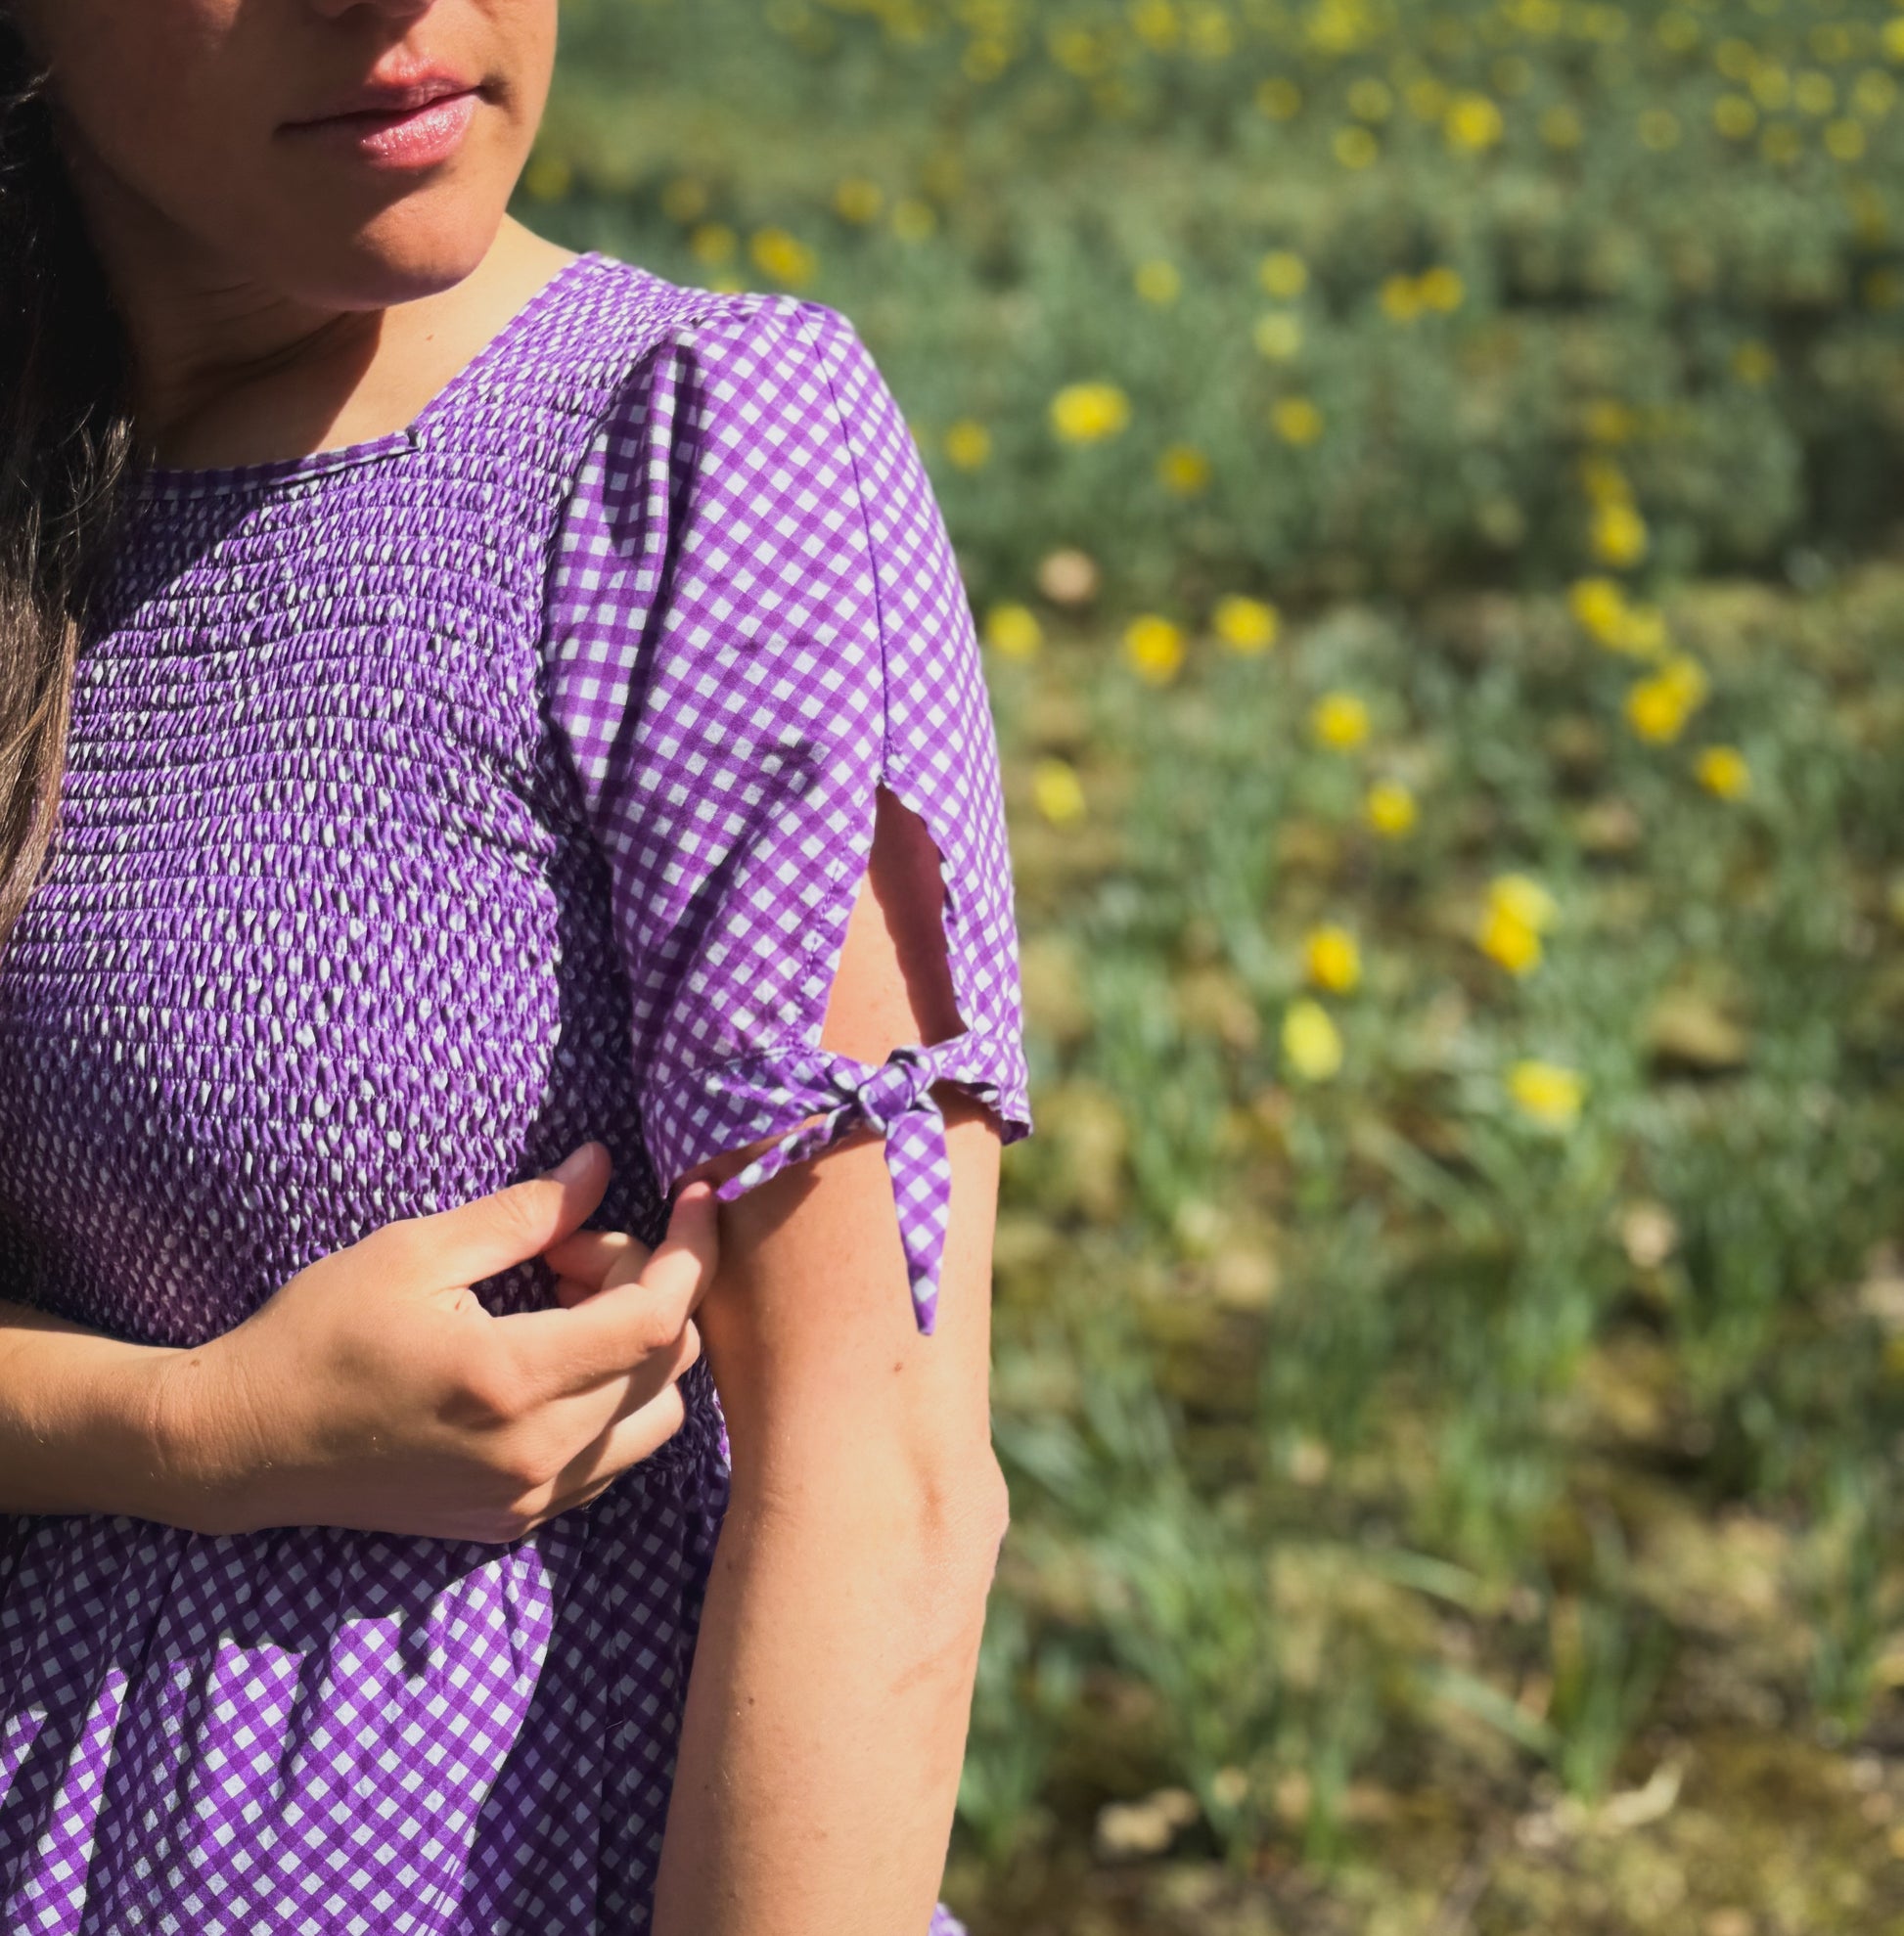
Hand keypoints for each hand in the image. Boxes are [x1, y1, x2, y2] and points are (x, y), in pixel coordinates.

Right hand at [154, 1144, 718, 1542]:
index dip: (692, 1250)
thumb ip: (524, 1212)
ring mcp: (528, 1499)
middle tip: (569, 1247)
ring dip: (640, 1348)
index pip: (657, 1319)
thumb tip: (602, 1166)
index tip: (696, 1198)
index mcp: (512, 1383)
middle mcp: (535, 1456)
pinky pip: (614, 1458)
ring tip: (563, 1301)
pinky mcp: (515, 1521)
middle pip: (669, 1363)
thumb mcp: (415, 1250)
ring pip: (657, 1418)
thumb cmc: (318, 1334)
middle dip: (649, 1285)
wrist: (244, 1444)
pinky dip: (615, 1397)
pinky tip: (556, 1355)